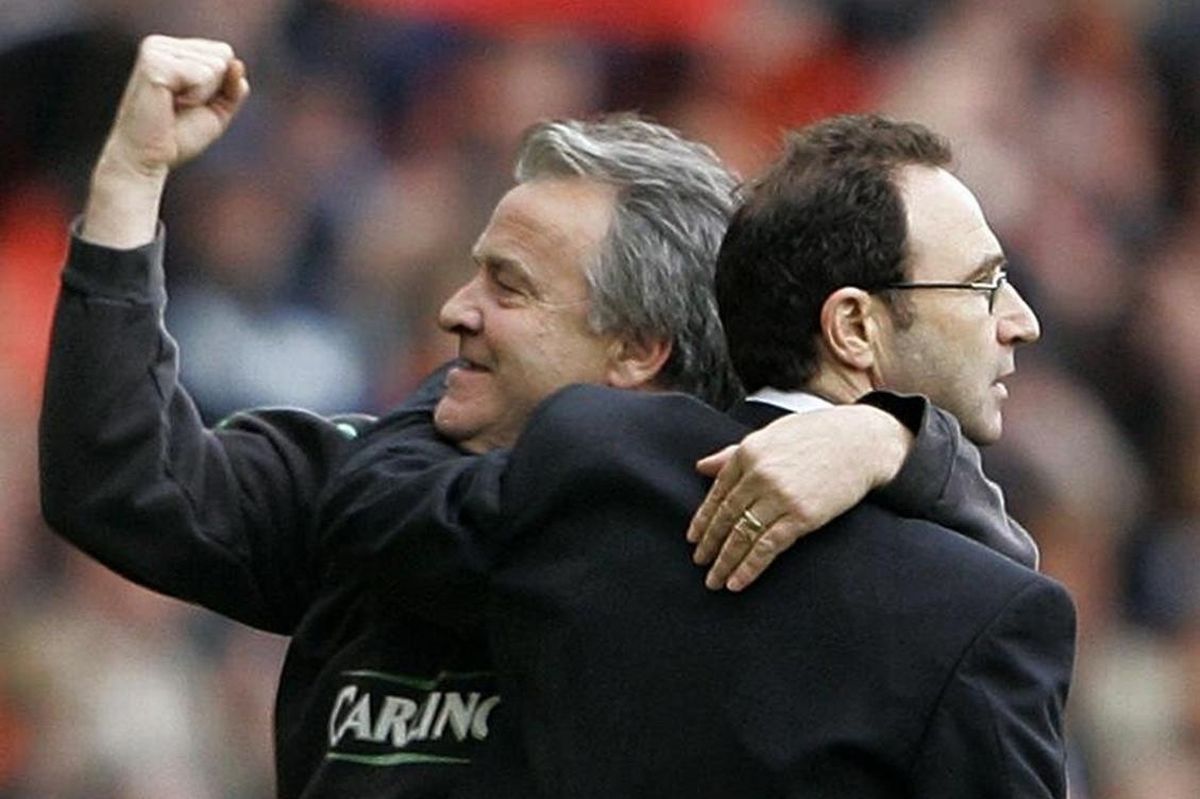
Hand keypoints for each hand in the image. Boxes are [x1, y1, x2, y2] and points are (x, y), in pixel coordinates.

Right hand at [83, 36, 249, 247]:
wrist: (146, 160)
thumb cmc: (176, 137)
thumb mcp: (216, 110)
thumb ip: (232, 87)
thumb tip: (237, 63)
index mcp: (171, 49)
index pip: (224, 52)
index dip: (220, 86)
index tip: (190, 103)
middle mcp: (160, 44)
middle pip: (223, 55)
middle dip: (213, 90)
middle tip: (181, 107)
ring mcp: (155, 50)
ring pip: (216, 65)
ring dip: (203, 96)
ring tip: (174, 107)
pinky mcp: (154, 64)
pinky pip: (203, 75)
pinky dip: (196, 97)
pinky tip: (170, 105)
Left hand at [686, 405, 912, 591]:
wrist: (862, 442)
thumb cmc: (817, 434)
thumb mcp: (771, 435)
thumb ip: (734, 453)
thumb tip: (701, 467)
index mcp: (748, 452)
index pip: (717, 493)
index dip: (703, 519)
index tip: (693, 539)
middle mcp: (759, 474)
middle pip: (726, 517)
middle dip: (710, 544)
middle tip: (699, 564)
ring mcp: (780, 496)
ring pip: (742, 536)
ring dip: (725, 562)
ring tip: (715, 581)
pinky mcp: (802, 516)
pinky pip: (768, 547)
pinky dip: (750, 567)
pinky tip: (738, 582)